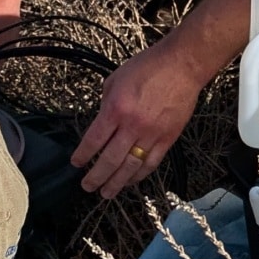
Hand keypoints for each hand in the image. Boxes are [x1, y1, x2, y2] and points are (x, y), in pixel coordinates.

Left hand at [72, 38, 209, 194]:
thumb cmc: (149, 67)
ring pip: (130, 167)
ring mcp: (152, 134)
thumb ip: (106, 103)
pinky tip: (130, 181)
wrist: (182, 65)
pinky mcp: (168, 138)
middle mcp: (132, 125)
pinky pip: (151, 163)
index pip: (94, 140)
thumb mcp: (115, 79)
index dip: (83, 155)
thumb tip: (102, 121)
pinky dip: (139, 175)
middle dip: (96, 176)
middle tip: (88, 186)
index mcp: (116, 109)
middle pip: (110, 159)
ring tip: (106, 193)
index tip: (76, 164)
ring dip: (116, 183)